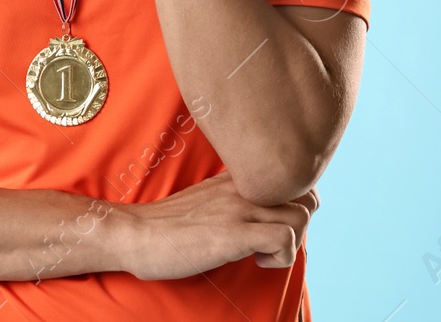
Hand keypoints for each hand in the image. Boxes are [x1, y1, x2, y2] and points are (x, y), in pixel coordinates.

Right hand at [112, 171, 318, 280]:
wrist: (133, 234)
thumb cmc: (165, 226)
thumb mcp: (204, 201)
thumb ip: (231, 199)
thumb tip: (259, 214)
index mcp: (234, 179)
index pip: (293, 180)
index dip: (297, 206)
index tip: (275, 226)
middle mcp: (239, 188)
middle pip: (307, 197)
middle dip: (301, 226)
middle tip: (273, 242)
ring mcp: (237, 209)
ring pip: (301, 216)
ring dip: (292, 243)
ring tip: (263, 253)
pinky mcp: (232, 234)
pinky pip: (285, 239)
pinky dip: (282, 258)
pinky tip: (257, 262)